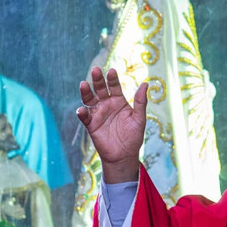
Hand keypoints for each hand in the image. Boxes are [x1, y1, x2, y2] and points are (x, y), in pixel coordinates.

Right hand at [76, 67, 146, 182]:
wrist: (124, 156)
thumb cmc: (133, 137)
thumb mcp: (139, 119)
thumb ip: (141, 102)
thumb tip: (146, 83)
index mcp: (119, 101)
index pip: (114, 86)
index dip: (113, 79)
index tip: (112, 71)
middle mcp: (107, 104)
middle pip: (100, 89)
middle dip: (98, 80)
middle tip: (96, 70)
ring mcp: (98, 114)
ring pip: (90, 100)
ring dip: (86, 92)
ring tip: (84, 84)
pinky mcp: (91, 125)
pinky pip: (85, 117)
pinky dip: (82, 113)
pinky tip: (81, 110)